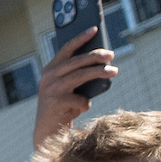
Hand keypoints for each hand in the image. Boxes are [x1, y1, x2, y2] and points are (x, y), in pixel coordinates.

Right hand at [33, 27, 114, 152]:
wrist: (46, 132)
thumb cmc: (61, 106)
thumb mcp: (66, 87)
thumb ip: (77, 74)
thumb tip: (101, 61)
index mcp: (49, 70)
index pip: (66, 49)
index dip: (80, 38)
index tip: (94, 29)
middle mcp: (48, 77)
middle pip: (77, 61)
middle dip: (96, 56)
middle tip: (111, 54)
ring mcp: (52, 89)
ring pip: (82, 75)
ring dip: (100, 72)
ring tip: (114, 71)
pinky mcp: (56, 102)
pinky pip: (81, 99)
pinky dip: (86, 104)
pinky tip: (82, 108)